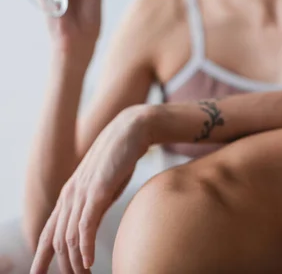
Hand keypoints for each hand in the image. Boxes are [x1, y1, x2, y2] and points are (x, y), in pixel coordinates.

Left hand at [30, 105, 154, 273]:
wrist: (131, 130)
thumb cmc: (120, 157)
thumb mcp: (104, 185)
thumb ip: (94, 204)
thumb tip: (92, 225)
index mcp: (69, 195)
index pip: (48, 231)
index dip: (41, 256)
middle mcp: (70, 195)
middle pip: (57, 240)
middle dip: (63, 265)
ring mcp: (82, 193)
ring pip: (69, 237)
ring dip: (76, 261)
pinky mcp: (97, 191)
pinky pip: (86, 225)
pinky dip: (86, 246)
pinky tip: (90, 261)